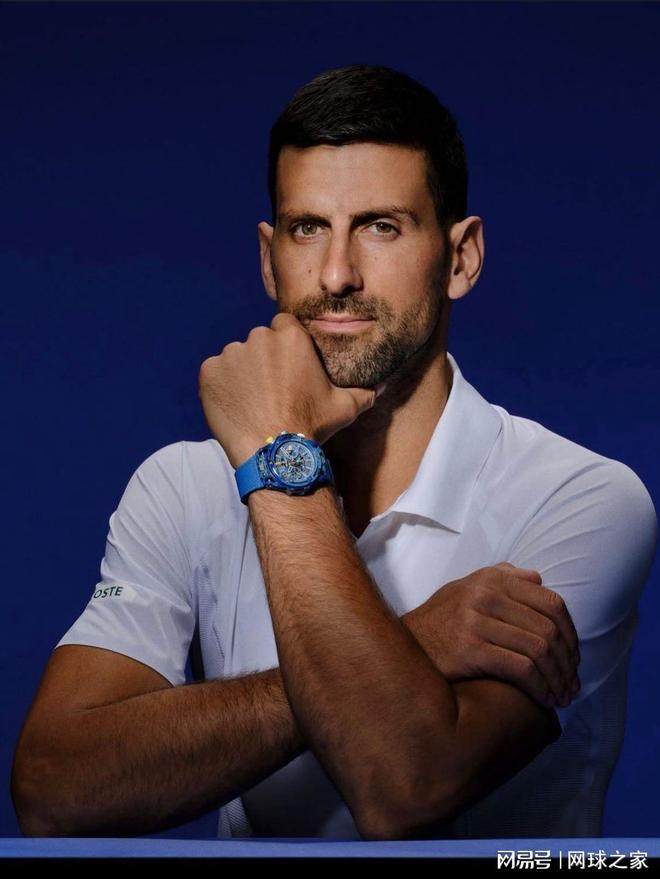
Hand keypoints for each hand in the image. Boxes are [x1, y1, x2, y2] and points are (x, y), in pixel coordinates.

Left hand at [198, 313, 382, 467]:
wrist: (275, 454)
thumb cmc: (312, 427)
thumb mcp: (346, 408)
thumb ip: (364, 392)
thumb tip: (383, 387)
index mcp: (291, 335)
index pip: (283, 328)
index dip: (284, 350)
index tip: (287, 371)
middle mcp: (259, 337)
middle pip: (259, 342)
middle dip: (263, 361)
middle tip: (270, 391)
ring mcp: (231, 354)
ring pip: (236, 358)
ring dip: (241, 374)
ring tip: (253, 403)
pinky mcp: (209, 372)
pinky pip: (214, 374)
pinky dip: (221, 387)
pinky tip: (236, 407)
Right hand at [402, 562, 580, 708]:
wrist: (399, 648)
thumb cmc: (438, 623)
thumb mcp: (464, 590)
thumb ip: (500, 578)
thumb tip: (538, 577)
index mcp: (491, 578)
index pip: (551, 602)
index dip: (571, 634)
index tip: (573, 658)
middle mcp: (485, 593)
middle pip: (549, 628)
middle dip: (568, 662)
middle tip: (572, 685)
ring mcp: (476, 619)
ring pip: (539, 650)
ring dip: (557, 679)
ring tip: (561, 697)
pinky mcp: (469, 648)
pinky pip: (521, 669)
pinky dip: (540, 688)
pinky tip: (543, 701)